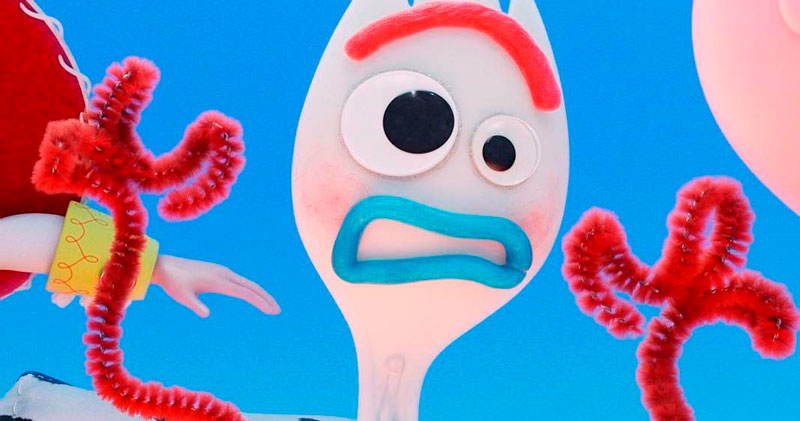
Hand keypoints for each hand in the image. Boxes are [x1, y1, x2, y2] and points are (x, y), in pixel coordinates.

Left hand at [152, 255, 279, 317]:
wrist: (166, 266)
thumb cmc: (174, 283)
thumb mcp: (183, 297)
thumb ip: (195, 306)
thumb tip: (206, 315)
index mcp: (219, 281)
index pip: (245, 292)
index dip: (259, 302)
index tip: (271, 312)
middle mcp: (224, 274)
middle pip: (251, 286)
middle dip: (265, 298)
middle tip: (277, 310)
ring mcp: (223, 272)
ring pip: (247, 283)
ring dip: (259, 294)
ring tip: (269, 306)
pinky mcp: (220, 272)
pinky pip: (240, 281)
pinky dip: (250, 289)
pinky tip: (252, 296)